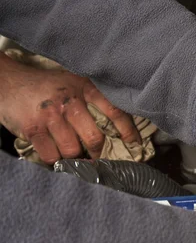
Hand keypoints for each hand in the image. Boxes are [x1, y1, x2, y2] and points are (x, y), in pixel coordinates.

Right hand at [0, 54, 139, 163]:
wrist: (6, 81)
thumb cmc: (46, 87)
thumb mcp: (73, 83)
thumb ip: (93, 99)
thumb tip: (117, 128)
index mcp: (84, 87)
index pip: (115, 110)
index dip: (128, 130)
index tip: (135, 144)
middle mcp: (69, 100)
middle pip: (94, 138)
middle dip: (98, 153)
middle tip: (97, 157)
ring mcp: (50, 116)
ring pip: (73, 150)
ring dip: (75, 158)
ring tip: (74, 155)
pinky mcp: (32, 129)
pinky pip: (52, 156)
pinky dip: (56, 161)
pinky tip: (56, 156)